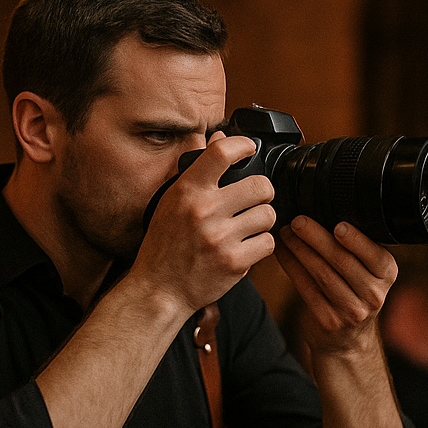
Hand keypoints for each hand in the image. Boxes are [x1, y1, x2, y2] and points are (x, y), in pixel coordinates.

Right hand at [133, 133, 276, 315]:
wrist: (159, 290)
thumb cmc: (164, 245)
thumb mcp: (171, 201)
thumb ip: (197, 170)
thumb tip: (218, 137)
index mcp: (187, 191)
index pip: (221, 152)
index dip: (242, 145)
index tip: (249, 148)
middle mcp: (204, 211)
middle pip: (260, 185)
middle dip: (262, 192)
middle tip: (255, 200)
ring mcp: (220, 238)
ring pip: (268, 215)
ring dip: (262, 221)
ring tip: (247, 227)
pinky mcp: (234, 263)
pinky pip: (267, 243)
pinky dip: (260, 245)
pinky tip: (245, 247)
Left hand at [274, 216, 397, 355]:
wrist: (347, 340)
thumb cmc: (354, 293)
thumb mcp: (368, 273)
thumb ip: (356, 249)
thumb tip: (325, 209)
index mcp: (387, 274)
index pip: (373, 254)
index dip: (355, 239)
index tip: (337, 224)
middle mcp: (373, 294)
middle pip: (342, 260)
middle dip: (317, 237)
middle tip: (298, 221)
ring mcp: (351, 310)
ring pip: (322, 273)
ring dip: (300, 249)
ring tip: (285, 233)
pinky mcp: (328, 320)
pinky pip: (306, 287)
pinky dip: (291, 266)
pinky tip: (282, 252)